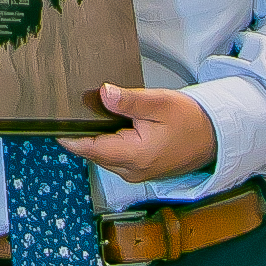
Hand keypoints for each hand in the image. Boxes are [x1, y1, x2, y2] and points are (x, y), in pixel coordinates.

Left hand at [60, 84, 217, 182]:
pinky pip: (114, 157)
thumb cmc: (189, 119)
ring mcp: (135, 173)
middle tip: (63, 112)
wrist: (214, 138)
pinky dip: (106, 143)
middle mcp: (131, 170)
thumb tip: (103, 93)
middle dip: (79, 135)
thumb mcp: (160, 103)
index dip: (69, 137)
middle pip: (93, 153)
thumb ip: (129, 100)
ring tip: (81, 115)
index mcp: (134, 155)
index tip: (51, 124)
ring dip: (93, 139)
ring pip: (102, 156)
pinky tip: (104, 125)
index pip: (90, 148)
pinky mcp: (139, 170)